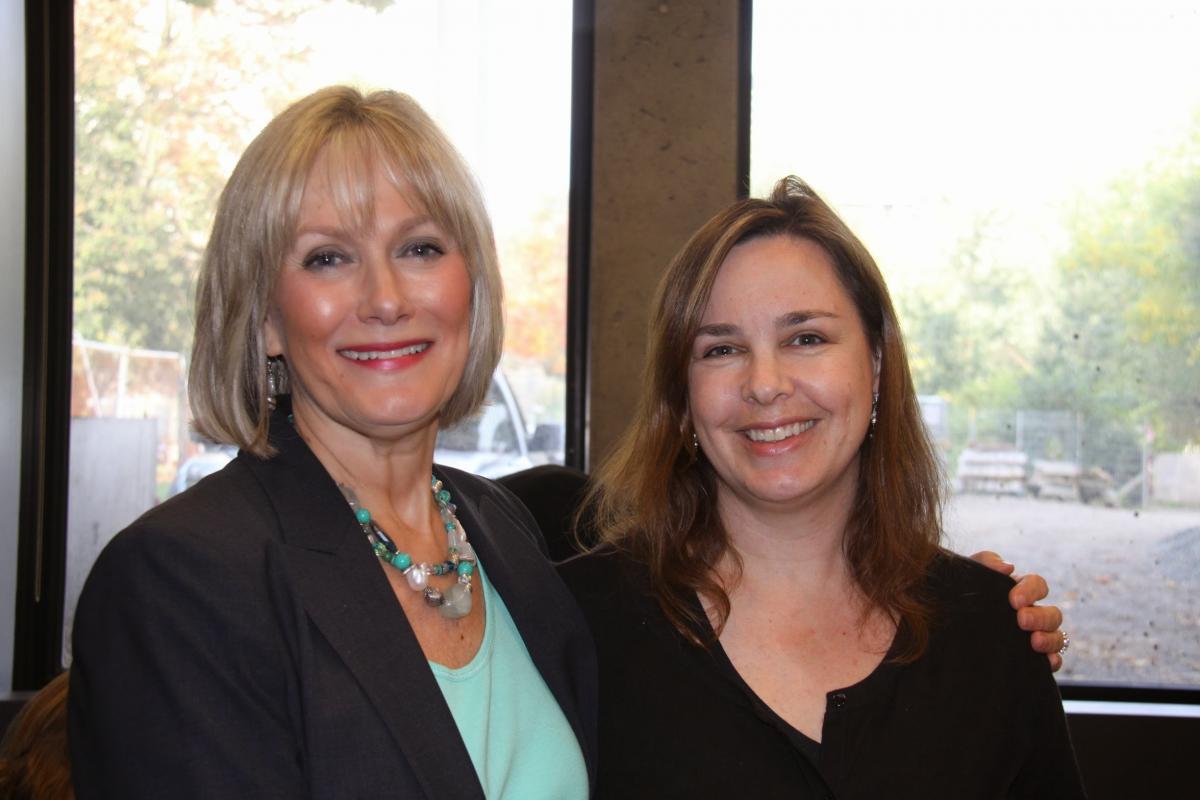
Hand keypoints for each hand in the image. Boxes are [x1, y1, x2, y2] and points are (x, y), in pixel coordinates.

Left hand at [970, 550, 1066, 672]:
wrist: (942, 626)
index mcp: (1020, 591)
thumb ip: (987, 561)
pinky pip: (1052, 661)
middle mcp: (1032, 614)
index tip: (1014, 600)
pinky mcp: (1031, 659)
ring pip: (1057, 637)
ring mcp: (1035, 637)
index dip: (1032, 591)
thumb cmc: (960, 594)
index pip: (1038, 585)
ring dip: (1050, 639)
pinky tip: (1046, 662)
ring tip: (1034, 642)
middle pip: (1053, 614)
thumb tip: (1008, 568)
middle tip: (1021, 620)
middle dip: (1040, 617)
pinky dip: (1052, 660)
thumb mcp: (970, 574)